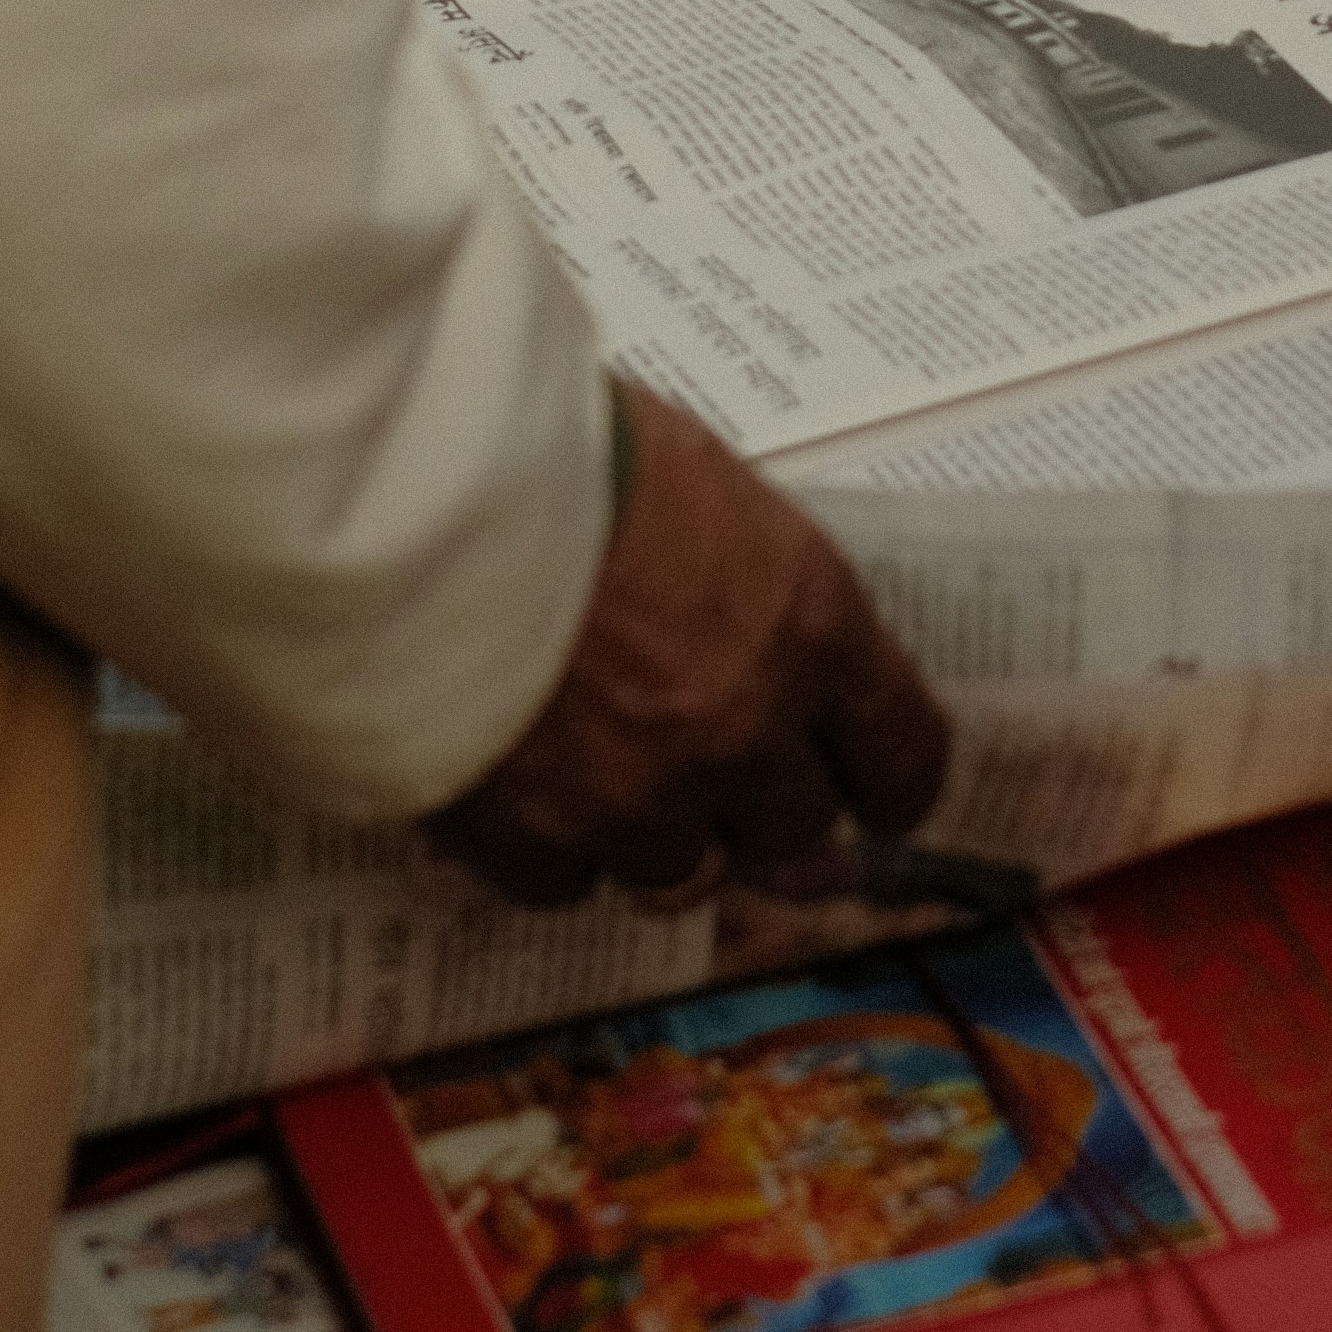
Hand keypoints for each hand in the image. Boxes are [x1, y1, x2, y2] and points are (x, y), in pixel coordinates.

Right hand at [431, 382, 949, 908]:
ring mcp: (641, 798)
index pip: (900, 750)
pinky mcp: (535, 836)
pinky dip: (543, 847)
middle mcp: (744, 733)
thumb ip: (741, 581)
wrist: (431, 485)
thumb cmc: (567, 447)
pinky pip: (561, 884)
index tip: (878, 797)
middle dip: (758, 805)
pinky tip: (514, 790)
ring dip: (650, 832)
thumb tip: (731, 622)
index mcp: (808, 628)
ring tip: (599, 780)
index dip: (891, 782)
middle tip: (715, 775)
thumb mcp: (702, 485)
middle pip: (793, 829)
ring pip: (678, 872)